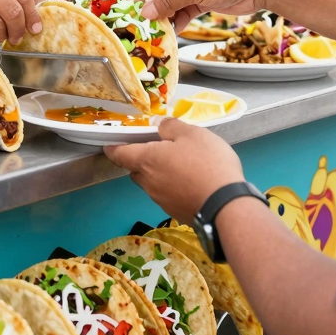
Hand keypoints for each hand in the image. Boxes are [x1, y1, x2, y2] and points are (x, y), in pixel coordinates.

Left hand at [104, 116, 243, 223]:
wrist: (225, 207)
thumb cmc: (206, 164)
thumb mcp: (191, 134)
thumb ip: (170, 126)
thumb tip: (156, 123)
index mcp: (146, 160)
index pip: (119, 154)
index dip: (113, 147)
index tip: (109, 143)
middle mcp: (148, 182)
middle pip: (135, 169)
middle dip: (140, 159)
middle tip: (154, 148)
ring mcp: (161, 199)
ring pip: (151, 183)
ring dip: (157, 173)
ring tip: (177, 163)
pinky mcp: (175, 211)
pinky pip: (166, 194)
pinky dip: (171, 185)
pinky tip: (189, 181)